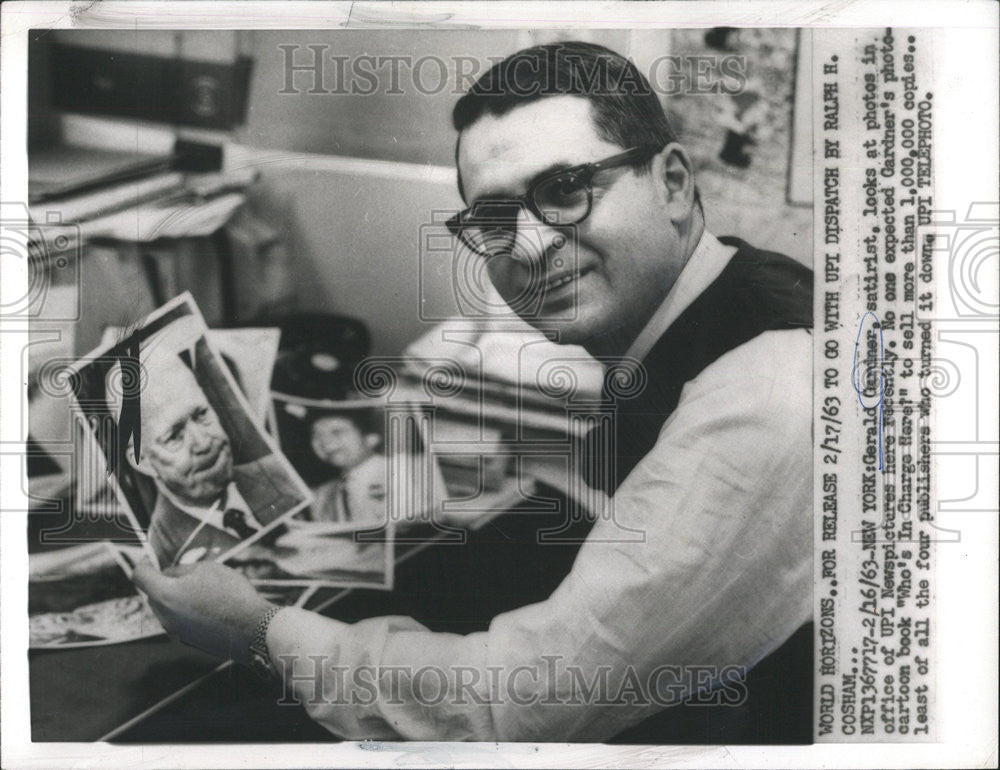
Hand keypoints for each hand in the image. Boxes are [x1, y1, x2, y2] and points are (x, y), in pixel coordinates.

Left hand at [133, 559, 273, 664]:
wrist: (252, 628)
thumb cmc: (230, 594)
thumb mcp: (206, 569)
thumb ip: (181, 570)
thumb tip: (170, 574)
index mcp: (164, 595)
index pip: (140, 576)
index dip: (143, 563)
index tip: (150, 558)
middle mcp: (164, 616)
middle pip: (153, 594)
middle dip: (163, 582)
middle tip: (185, 572)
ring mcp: (175, 632)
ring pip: (167, 608)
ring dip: (177, 597)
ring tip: (203, 590)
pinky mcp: (188, 641)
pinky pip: (180, 621)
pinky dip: (188, 612)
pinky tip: (210, 607)